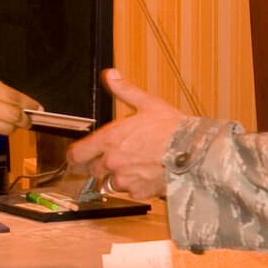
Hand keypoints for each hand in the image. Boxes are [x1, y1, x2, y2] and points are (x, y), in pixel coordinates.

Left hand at [67, 69, 186, 200]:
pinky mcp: (137, 192)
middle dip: (100, 165)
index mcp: (109, 139)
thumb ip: (124, 91)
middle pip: (93, 170)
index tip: (76, 157)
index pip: (77, 154)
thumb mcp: (147, 104)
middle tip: (116, 158)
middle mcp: (112, 161)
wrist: (193, 152)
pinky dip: (136, 185)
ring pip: (111, 182)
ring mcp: (124, 179)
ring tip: (136, 165)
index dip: (74, 157)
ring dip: (118, 176)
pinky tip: (147, 174)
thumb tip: (111, 75)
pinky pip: (130, 191)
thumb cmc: (172, 129)